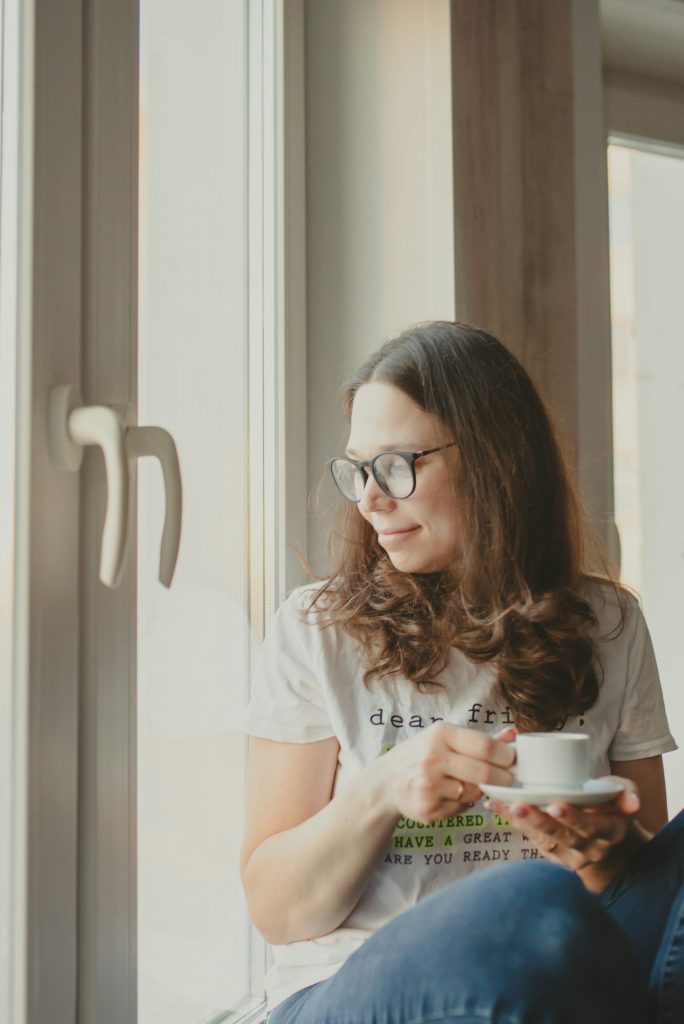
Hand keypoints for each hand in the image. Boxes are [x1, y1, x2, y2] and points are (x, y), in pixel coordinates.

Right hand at [379, 723, 515, 824]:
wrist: (387, 781)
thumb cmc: (422, 755)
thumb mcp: (446, 738)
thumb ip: (480, 739)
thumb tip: (513, 734)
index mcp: (440, 734)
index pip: (485, 746)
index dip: (506, 755)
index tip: (514, 760)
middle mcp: (433, 758)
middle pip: (484, 773)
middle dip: (504, 778)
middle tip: (510, 779)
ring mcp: (429, 786)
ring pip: (474, 793)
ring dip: (479, 791)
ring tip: (469, 783)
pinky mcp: (428, 809)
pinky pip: (460, 809)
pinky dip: (462, 803)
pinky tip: (449, 795)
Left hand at [488, 776, 647, 884]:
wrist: (606, 839)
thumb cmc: (612, 805)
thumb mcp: (624, 795)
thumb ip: (627, 793)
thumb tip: (631, 802)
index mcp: (608, 832)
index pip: (590, 828)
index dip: (573, 818)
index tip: (556, 805)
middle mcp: (589, 848)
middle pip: (562, 837)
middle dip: (540, 821)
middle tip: (520, 805)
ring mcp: (568, 855)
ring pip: (543, 840)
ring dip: (522, 823)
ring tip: (505, 805)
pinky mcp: (551, 853)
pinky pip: (530, 838)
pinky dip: (512, 822)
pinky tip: (495, 805)